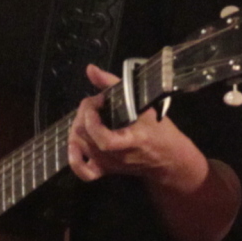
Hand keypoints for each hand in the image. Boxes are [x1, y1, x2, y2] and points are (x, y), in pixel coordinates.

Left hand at [67, 64, 207, 191]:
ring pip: (79, 145)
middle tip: (96, 103)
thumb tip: (90, 69)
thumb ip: (114, 84)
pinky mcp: (105, 170)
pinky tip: (76, 143)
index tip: (99, 100)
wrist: (167, 159)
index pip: (103, 139)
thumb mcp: (143, 104)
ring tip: (90, 116)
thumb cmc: (159, 130)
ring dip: (78, 126)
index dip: (92, 119)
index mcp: (131, 141)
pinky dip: (74, 157)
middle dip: (84, 113)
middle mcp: (116, 156)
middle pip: (84, 136)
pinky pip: (83, 172)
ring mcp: (108, 165)